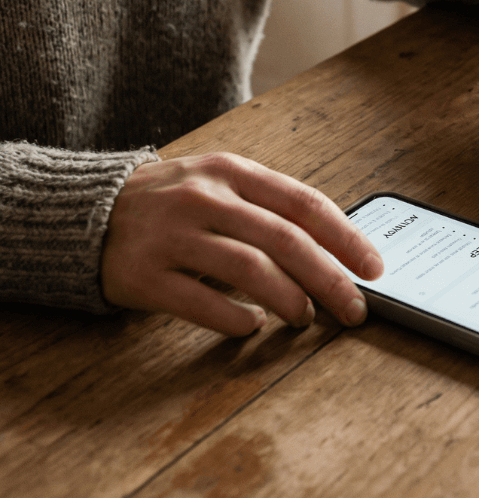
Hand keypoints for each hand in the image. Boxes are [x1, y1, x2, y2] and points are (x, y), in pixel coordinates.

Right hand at [101, 153, 383, 335]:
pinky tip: (250, 327)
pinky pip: (200, 303)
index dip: (345, 237)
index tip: (374, 267)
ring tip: (306, 318)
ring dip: (289, 299)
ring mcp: (173, 235)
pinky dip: (234, 319)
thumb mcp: (220, 185)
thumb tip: (335, 252)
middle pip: (285, 239)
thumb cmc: (172, 203)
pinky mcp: (143, 274)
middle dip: (329, 277)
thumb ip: (268, 209)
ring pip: (249, 269)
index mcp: (232, 171)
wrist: (85, 212)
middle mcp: (205, 197)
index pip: (304, 202)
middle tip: (354, 309)